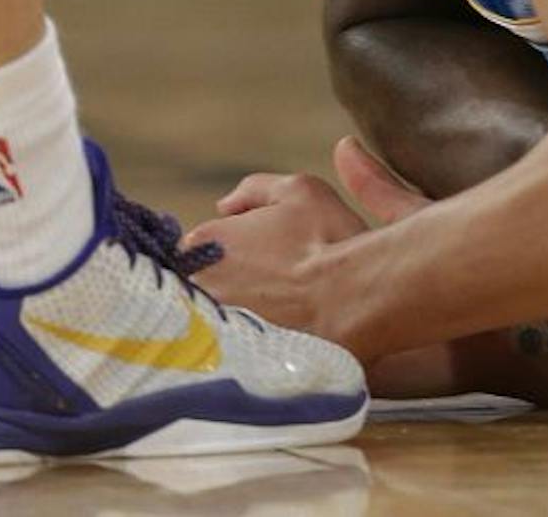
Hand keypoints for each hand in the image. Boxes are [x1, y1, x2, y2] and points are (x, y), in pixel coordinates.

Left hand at [180, 138, 422, 344]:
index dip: (233, 247)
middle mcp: (196, 286)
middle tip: (274, 281)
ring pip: (215, 314)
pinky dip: (249, 339)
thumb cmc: (326, 239)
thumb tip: (226, 205)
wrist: (352, 299)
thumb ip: (253, 189)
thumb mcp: (298, 189)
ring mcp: (208, 326)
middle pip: (204, 280)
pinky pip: (231, 345)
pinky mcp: (228, 358)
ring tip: (280, 310)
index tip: (261, 253)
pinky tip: (279, 333)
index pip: (202, 244)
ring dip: (238, 311)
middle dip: (231, 280)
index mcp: (203, 242)